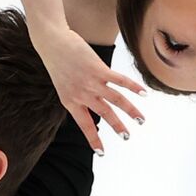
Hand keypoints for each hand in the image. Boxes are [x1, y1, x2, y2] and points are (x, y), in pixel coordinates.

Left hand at [31, 26, 145, 152]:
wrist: (51, 42)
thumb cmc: (57, 61)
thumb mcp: (63, 84)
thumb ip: (77, 95)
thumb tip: (93, 101)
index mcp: (70, 101)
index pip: (84, 125)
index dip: (93, 139)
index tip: (101, 153)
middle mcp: (82, 95)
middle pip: (104, 114)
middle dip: (117, 127)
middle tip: (127, 137)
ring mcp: (91, 82)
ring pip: (115, 100)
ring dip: (130, 111)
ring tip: (141, 120)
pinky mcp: (99, 69)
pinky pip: (120, 81)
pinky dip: (133, 87)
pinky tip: (144, 93)